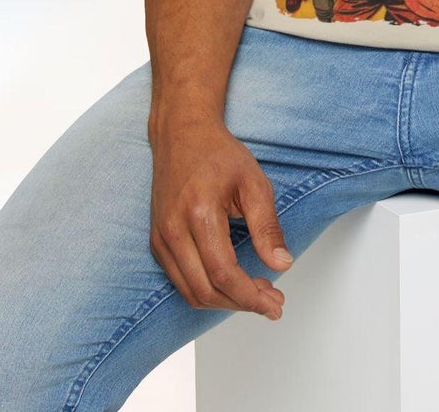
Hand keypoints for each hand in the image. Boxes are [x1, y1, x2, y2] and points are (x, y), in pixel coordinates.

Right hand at [148, 113, 292, 318]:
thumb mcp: (254, 183)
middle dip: (241, 304)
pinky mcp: (157, 242)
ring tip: (256, 294)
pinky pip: (181, 281)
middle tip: (271, 302)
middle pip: (205, 291)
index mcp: (199, 213)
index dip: (250, 297)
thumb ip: (267, 227)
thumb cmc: (217, 154)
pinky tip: (231, 284)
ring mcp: (161, 238)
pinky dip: (207, 291)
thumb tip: (282, 264)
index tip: (274, 303)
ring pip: (190, 292)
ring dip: (225, 302)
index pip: (223, 273)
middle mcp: (173, 230)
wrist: (182, 134)